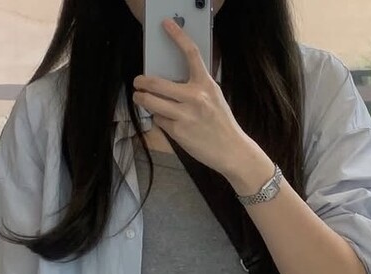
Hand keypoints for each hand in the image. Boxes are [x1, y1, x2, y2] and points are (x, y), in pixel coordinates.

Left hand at [132, 18, 273, 190]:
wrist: (232, 150)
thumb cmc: (222, 124)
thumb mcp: (214, 98)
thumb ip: (195, 87)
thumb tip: (171, 81)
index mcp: (206, 84)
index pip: (191, 54)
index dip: (178, 36)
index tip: (166, 25)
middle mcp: (195, 97)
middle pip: (157, 82)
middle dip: (141, 82)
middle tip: (137, 82)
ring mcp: (185, 115)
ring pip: (151, 102)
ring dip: (141, 99)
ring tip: (140, 98)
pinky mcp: (178, 131)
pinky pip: (159, 120)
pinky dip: (159, 119)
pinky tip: (166, 121)